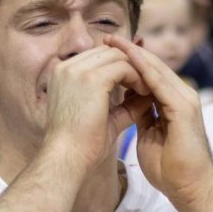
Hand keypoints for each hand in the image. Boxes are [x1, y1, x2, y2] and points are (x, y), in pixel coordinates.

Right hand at [43, 46, 150, 172]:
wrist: (67, 159)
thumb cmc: (82, 145)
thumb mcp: (106, 118)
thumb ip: (124, 104)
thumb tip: (148, 95)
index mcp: (63, 74)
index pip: (98, 57)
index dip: (121, 67)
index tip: (137, 84)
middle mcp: (66, 66)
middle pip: (108, 52)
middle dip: (131, 65)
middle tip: (147, 84)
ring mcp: (77, 70)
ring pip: (118, 56)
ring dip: (136, 71)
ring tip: (148, 90)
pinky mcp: (91, 79)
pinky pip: (123, 67)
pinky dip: (138, 78)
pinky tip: (145, 93)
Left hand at [104, 35, 212, 206]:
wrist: (190, 188)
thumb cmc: (171, 169)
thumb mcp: (149, 135)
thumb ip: (142, 115)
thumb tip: (126, 103)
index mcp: (173, 103)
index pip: (149, 75)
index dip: (128, 62)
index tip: (106, 52)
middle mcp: (182, 96)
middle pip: (153, 67)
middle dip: (130, 51)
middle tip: (108, 36)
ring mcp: (185, 100)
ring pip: (157, 70)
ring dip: (134, 54)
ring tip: (114, 41)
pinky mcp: (184, 108)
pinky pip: (160, 83)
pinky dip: (143, 70)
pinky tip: (126, 59)